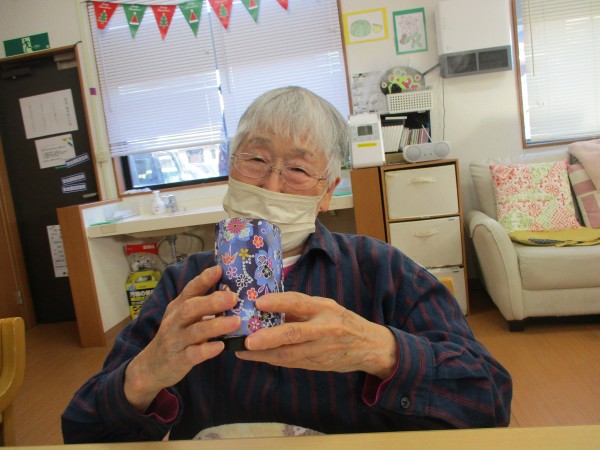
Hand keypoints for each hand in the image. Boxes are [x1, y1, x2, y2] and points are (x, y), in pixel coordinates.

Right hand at [124, 265, 239, 411]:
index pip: (190, 290)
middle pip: (190, 308)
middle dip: (212, 301)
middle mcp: (175, 321)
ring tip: (235, 322)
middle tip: (233, 297)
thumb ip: (202, 305)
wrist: (151, 367)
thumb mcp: (184, 318)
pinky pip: (192, 354)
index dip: (203, 279)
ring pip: (194, 331)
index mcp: (178, 308)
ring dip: (216, 326)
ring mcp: (175, 340)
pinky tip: (221, 346)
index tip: (219, 270)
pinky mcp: (178, 360)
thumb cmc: (176, 337)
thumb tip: (229, 291)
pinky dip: (207, 350)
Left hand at [236, 292, 397, 378]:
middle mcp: (323, 329)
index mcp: (324, 309)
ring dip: (264, 354)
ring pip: (290, 354)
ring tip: (242, 351)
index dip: (279, 302)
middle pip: (294, 334)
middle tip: (248, 341)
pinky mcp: (317, 364)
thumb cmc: (342, 321)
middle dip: (269, 338)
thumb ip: (300, 307)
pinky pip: (291, 362)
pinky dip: (273, 360)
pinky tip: (256, 357)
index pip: (300, 302)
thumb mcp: (326, 307)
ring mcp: (320, 349)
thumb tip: (268, 305)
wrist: (368, 347)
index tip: (259, 302)